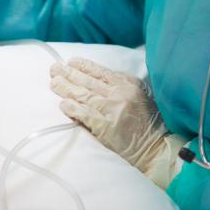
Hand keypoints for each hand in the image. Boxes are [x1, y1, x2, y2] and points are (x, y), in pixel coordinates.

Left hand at [50, 58, 184, 188]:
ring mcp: (112, 109)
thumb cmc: (149, 121)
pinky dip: (72, 109)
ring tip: (53, 83)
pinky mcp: (106, 127)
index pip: (100, 71)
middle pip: (88, 81)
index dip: (83, 65)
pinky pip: (85, 115)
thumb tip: (97, 75)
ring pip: (83, 95)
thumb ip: (122, 83)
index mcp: (127, 83)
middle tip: (54, 69)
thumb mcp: (140, 93)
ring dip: (66, 88)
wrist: (156, 147)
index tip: (70, 62)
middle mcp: (119, 93)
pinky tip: (62, 104)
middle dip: (68, 74)